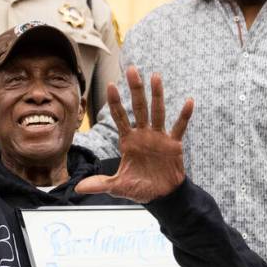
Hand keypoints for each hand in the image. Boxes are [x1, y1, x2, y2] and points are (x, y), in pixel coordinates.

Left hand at [76, 66, 193, 202]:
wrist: (162, 196)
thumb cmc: (140, 188)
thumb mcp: (117, 186)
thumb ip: (99, 184)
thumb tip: (78, 189)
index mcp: (128, 141)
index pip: (120, 117)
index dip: (115, 102)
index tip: (111, 85)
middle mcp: (143, 134)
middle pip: (138, 107)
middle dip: (135, 89)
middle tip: (132, 69)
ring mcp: (159, 137)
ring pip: (157, 112)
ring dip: (157, 95)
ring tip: (156, 76)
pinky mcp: (173, 144)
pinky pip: (179, 127)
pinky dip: (184, 116)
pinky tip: (189, 101)